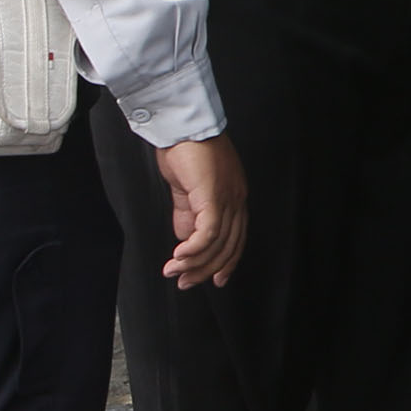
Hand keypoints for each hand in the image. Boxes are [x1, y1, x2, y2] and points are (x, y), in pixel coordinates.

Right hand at [153, 135, 246, 288]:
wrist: (181, 127)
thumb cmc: (184, 152)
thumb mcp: (187, 191)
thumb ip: (188, 216)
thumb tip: (185, 241)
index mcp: (235, 198)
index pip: (236, 239)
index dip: (226, 263)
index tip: (213, 280)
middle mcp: (237, 200)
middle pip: (229, 247)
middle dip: (205, 270)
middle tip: (184, 282)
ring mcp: (229, 198)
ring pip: (217, 243)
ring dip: (193, 263)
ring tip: (173, 271)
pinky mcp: (214, 196)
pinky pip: (208, 232)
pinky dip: (194, 249)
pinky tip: (178, 256)